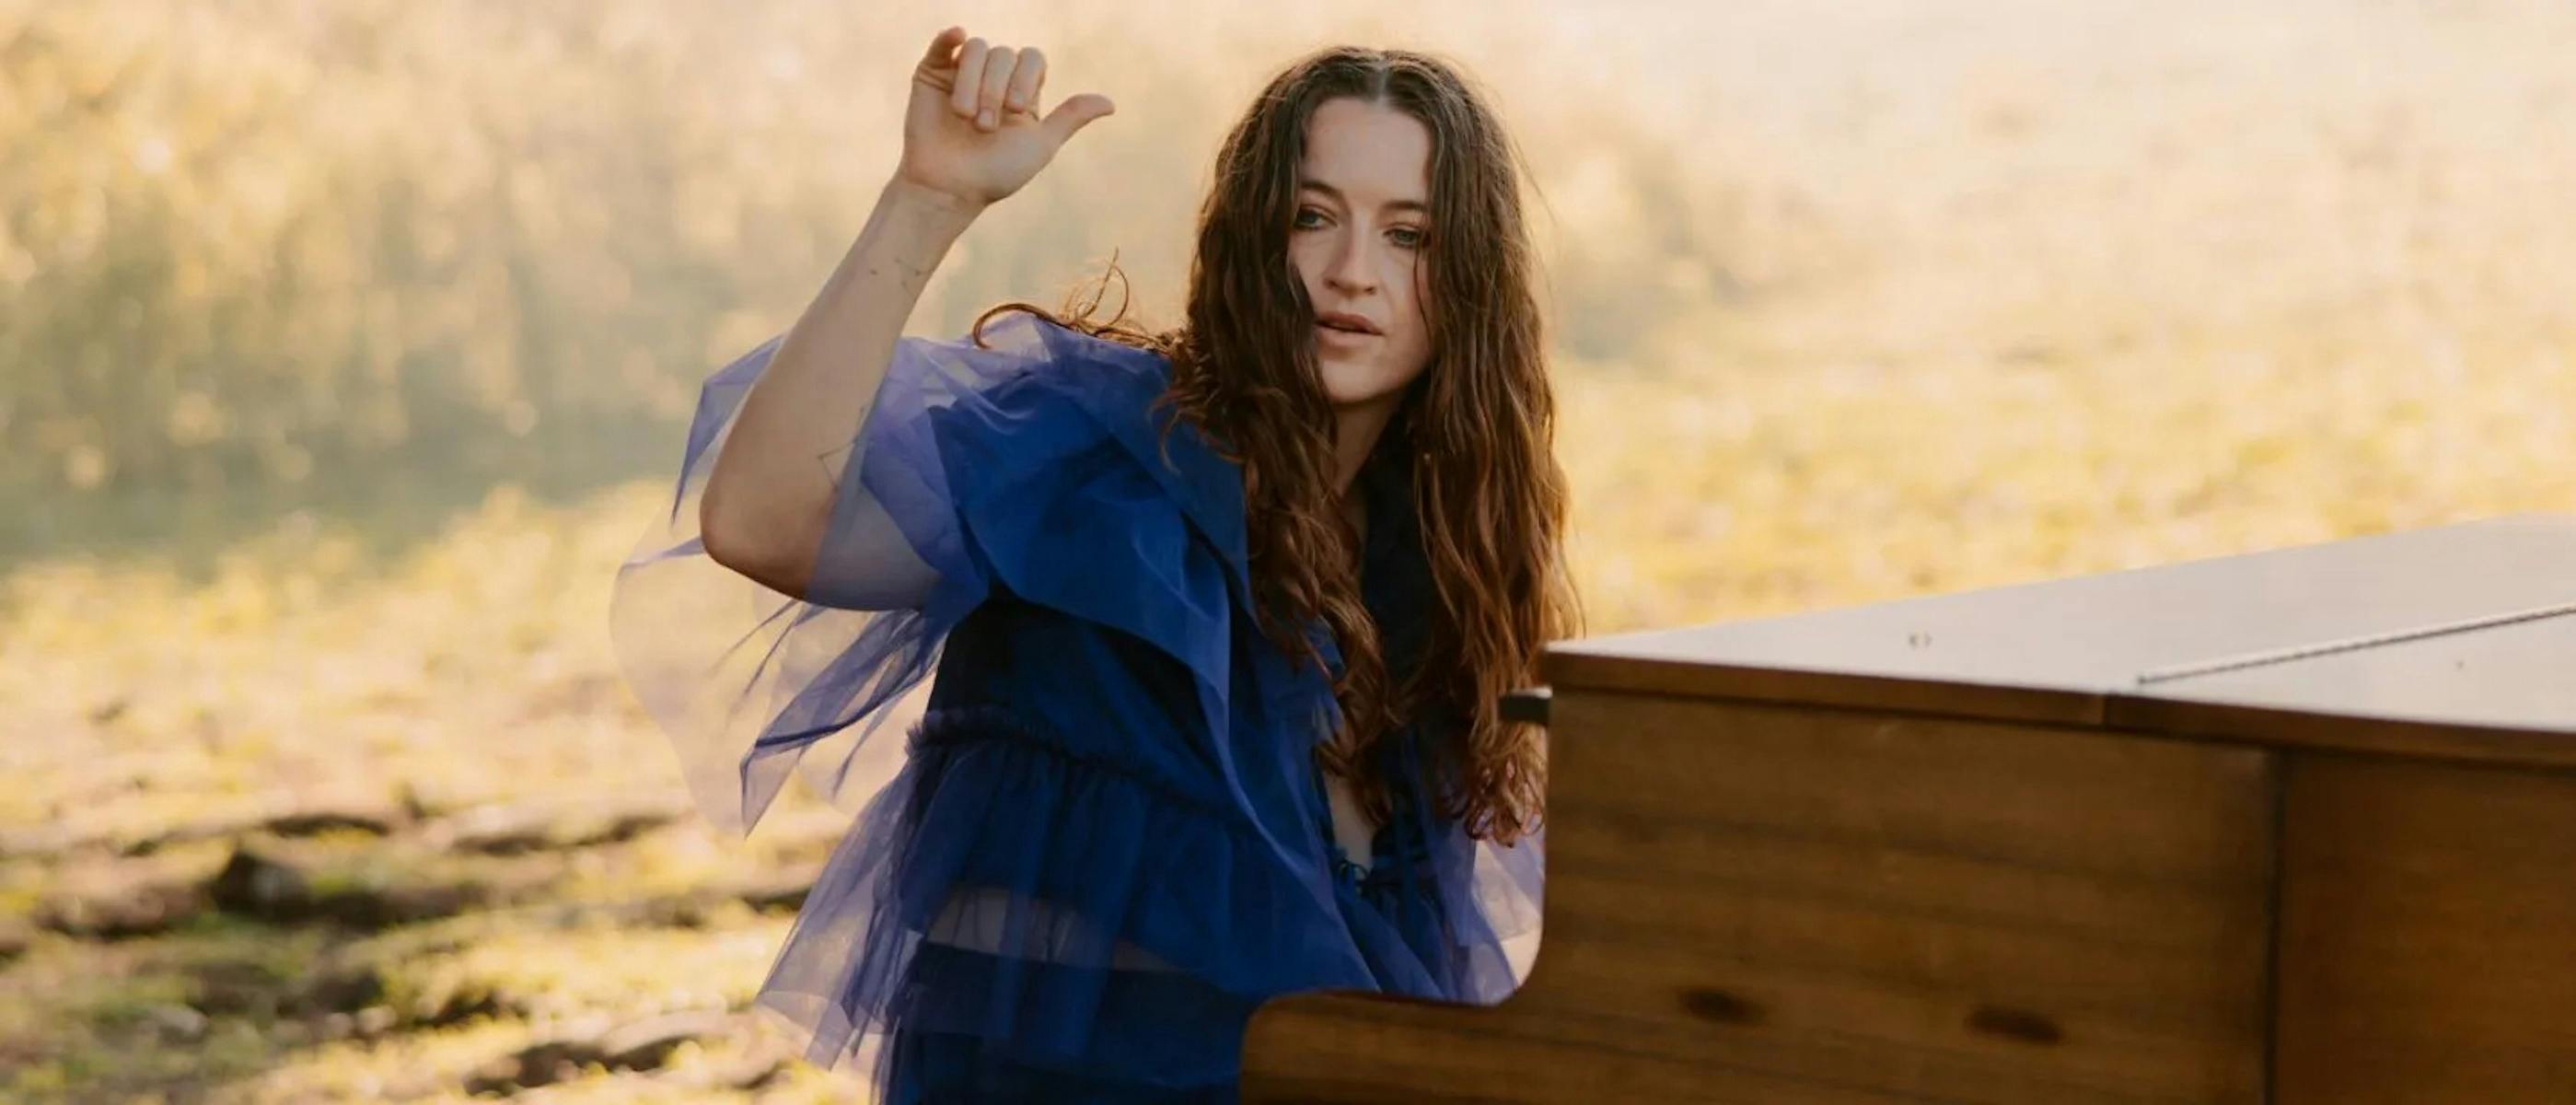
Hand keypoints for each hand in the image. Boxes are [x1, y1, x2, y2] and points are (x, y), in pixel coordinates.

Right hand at [895, 26, 1115, 208]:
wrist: (949, 189)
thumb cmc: (996, 174)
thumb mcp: (1040, 146)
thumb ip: (1071, 118)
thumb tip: (1111, 104)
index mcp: (1021, 91)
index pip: (1032, 58)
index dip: (1027, 77)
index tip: (1017, 109)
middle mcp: (993, 78)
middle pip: (1004, 54)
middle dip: (996, 89)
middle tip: (986, 127)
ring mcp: (961, 74)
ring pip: (977, 49)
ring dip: (974, 82)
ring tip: (966, 117)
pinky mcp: (932, 74)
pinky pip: (944, 43)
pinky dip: (950, 37)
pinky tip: (957, 36)